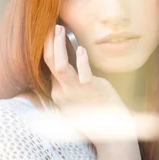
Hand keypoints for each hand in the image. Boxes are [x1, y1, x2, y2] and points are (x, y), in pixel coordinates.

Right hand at [43, 25, 135, 143]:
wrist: (110, 132)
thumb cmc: (95, 112)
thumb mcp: (76, 98)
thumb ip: (70, 81)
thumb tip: (70, 57)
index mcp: (58, 93)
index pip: (48, 67)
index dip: (49, 48)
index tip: (51, 34)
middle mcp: (62, 92)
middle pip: (49, 63)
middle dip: (48, 42)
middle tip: (51, 26)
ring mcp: (75, 91)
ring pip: (59, 66)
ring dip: (57, 46)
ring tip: (59, 29)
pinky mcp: (91, 90)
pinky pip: (83, 74)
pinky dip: (81, 60)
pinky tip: (82, 49)